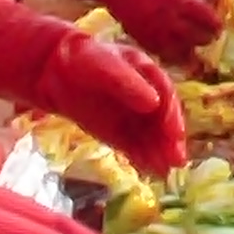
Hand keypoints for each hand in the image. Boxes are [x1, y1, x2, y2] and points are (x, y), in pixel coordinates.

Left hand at [40, 32, 188, 175]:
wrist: (56, 73)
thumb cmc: (85, 61)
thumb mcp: (107, 67)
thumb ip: (129, 84)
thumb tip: (154, 104)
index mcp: (149, 75)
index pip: (166, 97)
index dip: (172, 116)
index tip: (176, 134)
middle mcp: (147, 97)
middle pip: (162, 122)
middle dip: (170, 141)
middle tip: (177, 161)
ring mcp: (133, 117)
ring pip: (150, 138)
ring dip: (159, 154)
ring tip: (163, 172)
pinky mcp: (119, 133)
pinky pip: (133, 147)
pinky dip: (142, 159)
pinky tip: (149, 170)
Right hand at [91, 0, 224, 61]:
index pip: (211, 21)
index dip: (218, 20)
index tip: (218, 16)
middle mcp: (170, 19)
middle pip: (201, 38)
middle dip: (209, 33)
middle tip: (209, 27)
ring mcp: (155, 31)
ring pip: (185, 51)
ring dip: (194, 45)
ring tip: (196, 36)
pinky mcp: (142, 37)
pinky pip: (165, 54)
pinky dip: (176, 53)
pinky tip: (179, 44)